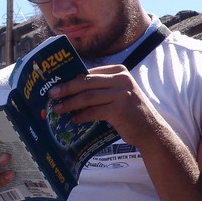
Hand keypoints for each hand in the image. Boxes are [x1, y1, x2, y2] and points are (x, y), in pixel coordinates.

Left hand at [48, 64, 164, 148]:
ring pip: (87, 96)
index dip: (70, 78)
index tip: (55, 84)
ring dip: (70, 103)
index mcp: (119, 71)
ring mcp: (121, 94)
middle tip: (51, 94)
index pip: (89, 72)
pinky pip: (94, 111)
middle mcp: (121, 79)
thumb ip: (99, 88)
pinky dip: (81, 116)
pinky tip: (73, 119)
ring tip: (57, 109)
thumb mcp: (117, 93)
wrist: (150, 130)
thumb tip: (69, 87)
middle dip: (66, 88)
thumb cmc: (129, 111)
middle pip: (86, 81)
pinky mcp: (120, 109)